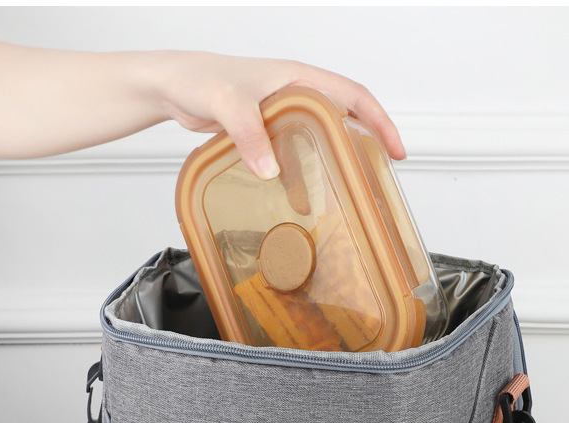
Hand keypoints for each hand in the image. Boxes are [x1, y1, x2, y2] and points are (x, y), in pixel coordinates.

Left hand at [147, 51, 406, 178]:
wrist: (172, 88)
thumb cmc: (198, 80)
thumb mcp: (226, 103)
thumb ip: (249, 133)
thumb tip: (270, 170)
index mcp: (297, 79)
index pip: (352, 96)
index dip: (378, 122)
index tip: (395, 150)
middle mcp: (293, 95)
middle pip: (341, 119)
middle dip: (363, 145)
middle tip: (376, 177)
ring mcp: (278, 115)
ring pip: (315, 140)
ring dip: (329, 164)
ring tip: (342, 193)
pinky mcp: (262, 133)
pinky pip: (290, 154)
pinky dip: (299, 174)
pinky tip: (298, 196)